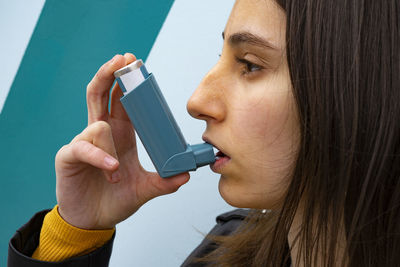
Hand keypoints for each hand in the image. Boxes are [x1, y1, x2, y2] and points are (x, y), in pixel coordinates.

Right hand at [55, 53, 189, 228]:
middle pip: (101, 94)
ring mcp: (84, 143)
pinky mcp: (69, 156)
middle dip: (109, 74)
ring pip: (98, 125)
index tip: (137, 65)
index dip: (128, 83)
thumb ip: (163, 183)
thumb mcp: (143, 189)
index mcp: (121, 134)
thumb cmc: (115, 200)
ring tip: (117, 172)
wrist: (92, 221)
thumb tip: (186, 175)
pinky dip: (99, 156)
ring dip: (111, 147)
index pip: (123, 101)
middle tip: (121, 60)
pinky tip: (111, 170)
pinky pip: (84, 148)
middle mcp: (102, 133)